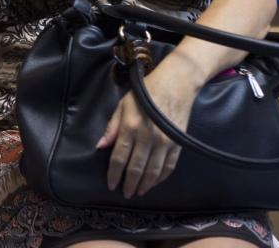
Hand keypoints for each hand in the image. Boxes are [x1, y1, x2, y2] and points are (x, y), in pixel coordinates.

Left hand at [97, 61, 198, 197]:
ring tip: (138, 192)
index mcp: (130, 128)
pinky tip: (154, 182)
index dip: (114, 173)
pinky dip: (161, 177)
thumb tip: (100, 146)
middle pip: (136, 168)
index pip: (119, 157)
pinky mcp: (178, 143)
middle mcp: (147, 138)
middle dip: (129, 183)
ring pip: (153, 171)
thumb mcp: (123, 104)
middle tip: (125, 194)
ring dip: (145, 184)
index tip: (111, 184)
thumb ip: (112, 127)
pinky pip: (169, 166)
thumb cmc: (146, 92)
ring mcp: (165, 142)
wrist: (177, 84)